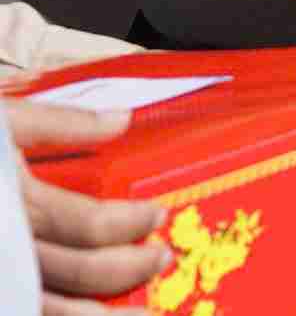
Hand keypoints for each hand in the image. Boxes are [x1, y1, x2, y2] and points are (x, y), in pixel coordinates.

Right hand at [6, 100, 171, 313]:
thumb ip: (58, 122)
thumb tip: (122, 120)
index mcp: (4, 199)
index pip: (86, 223)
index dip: (130, 223)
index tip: (156, 217)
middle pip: (73, 272)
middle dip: (126, 271)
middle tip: (160, 261)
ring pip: (44, 311)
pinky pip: (19, 309)